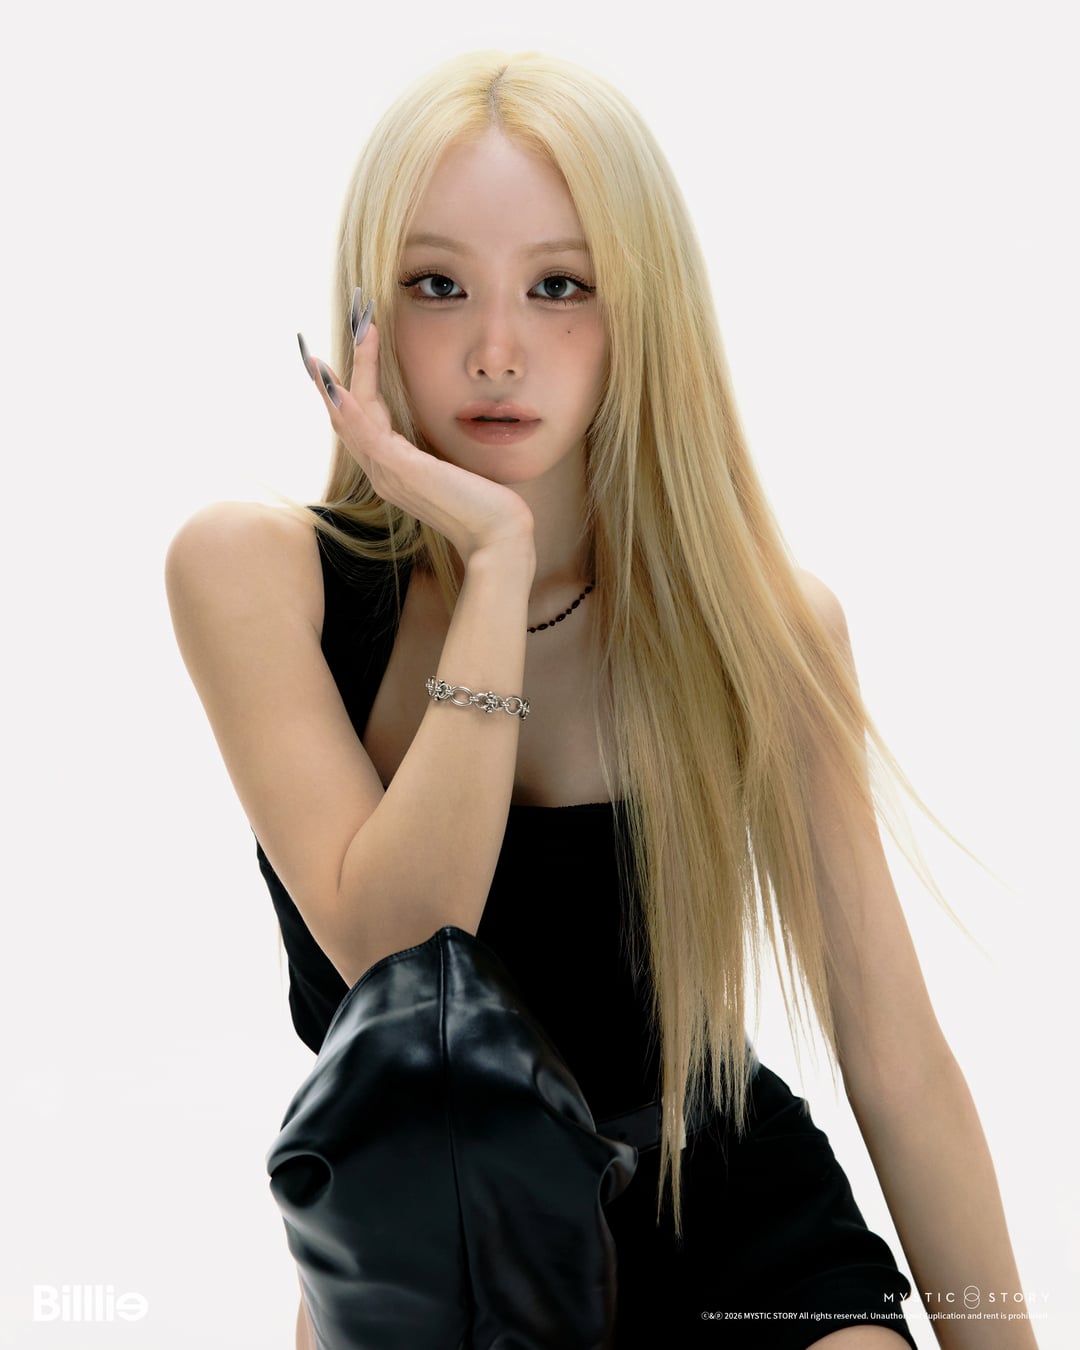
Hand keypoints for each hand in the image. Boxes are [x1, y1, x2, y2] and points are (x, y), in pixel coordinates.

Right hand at [299, 302, 534, 563]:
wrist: (499, 537)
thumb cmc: (485, 507)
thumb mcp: (454, 472)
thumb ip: (435, 456)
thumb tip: (436, 437)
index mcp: (391, 473)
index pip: (357, 427)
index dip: (341, 395)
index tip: (332, 365)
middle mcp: (381, 474)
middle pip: (343, 420)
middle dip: (328, 382)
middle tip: (312, 349)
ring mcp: (388, 474)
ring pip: (351, 418)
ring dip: (342, 378)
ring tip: (344, 340)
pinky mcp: (402, 470)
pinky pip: (366, 433)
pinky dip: (349, 406)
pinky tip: (339, 384)